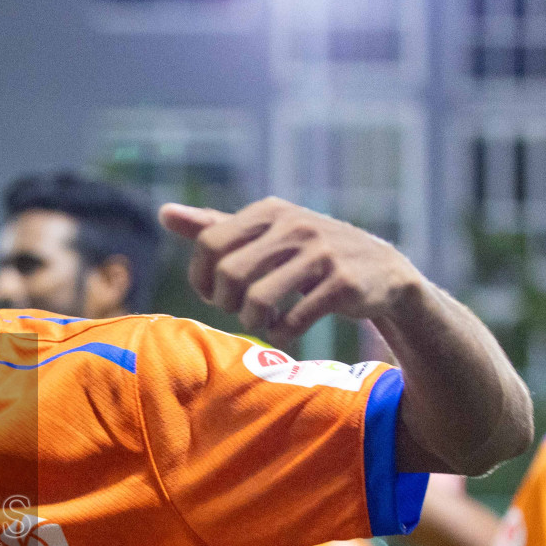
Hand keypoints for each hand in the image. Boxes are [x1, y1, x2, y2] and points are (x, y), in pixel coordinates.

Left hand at [159, 197, 422, 340]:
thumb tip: (163, 214)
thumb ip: (214, 227)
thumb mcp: (264, 234)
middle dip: (227, 303)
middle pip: (229, 274)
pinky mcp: (343, 283)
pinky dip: (283, 334)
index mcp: (269, 211)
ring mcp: (321, 252)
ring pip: (257, 300)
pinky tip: (289, 329)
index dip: (201, 278)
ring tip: (265, 321)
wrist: (382, 273)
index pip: (209, 243)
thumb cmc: (309, 255)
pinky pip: (293, 321)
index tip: (213, 296)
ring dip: (254, 322)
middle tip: (242, 310)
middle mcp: (294, 225)